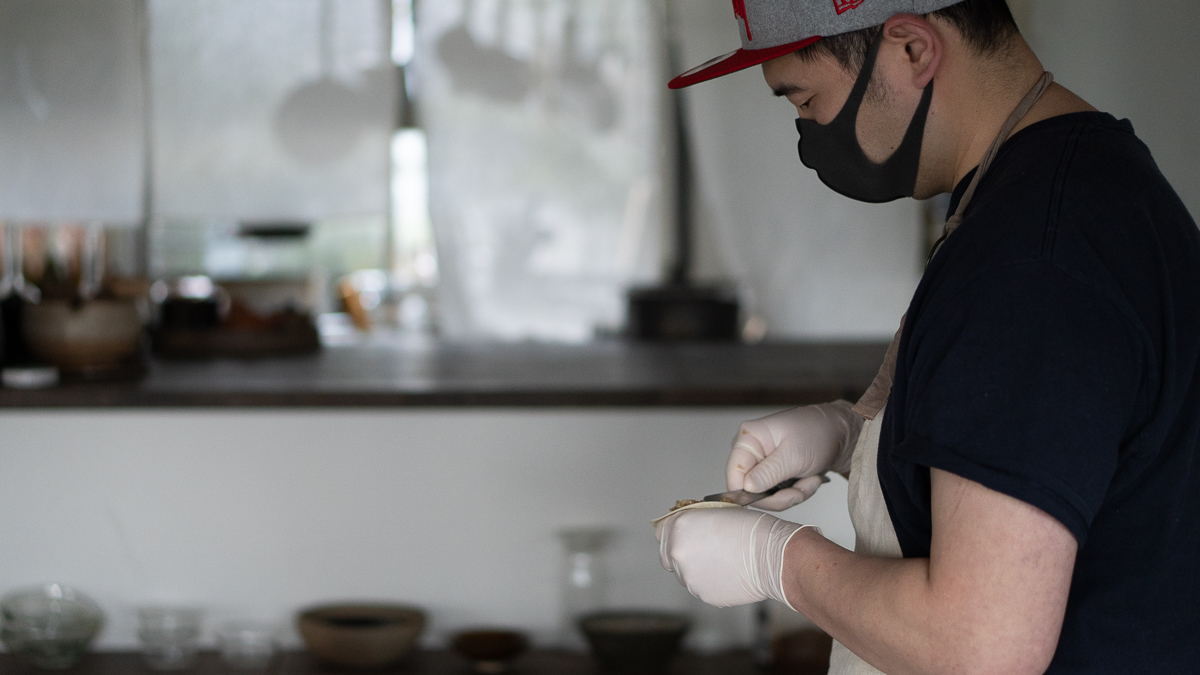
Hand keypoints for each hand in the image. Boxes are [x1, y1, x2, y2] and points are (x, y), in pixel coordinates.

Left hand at [656, 507, 814, 607]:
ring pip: (683, 573)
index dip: (673, 530)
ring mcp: (689, 576)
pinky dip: (709, 581)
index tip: (684, 533)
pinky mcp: (702, 594)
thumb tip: (691, 525)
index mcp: (680, 526)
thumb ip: (696, 519)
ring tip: (721, 560)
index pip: (661, 530)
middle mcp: (678, 552)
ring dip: (695, 567)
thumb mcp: (718, 510)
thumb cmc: (752, 529)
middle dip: (681, 550)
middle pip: (666, 553)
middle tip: (702, 548)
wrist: (772, 555)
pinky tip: (728, 572)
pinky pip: (699, 586)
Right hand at [727, 401, 861, 510]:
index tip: (771, 499)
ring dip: (793, 494)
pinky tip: (811, 479)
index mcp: (749, 438)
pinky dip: (798, 492)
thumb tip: (745, 488)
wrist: (843, 434)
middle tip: (801, 489)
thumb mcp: (794, 455)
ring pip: (768, 496)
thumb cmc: (819, 433)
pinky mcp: (777, 474)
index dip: (748, 493)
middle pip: (751, 490)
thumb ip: (767, 473)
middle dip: (780, 495)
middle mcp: (753, 451)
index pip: (734, 475)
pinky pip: (780, 495)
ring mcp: (765, 464)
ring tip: (811, 479)